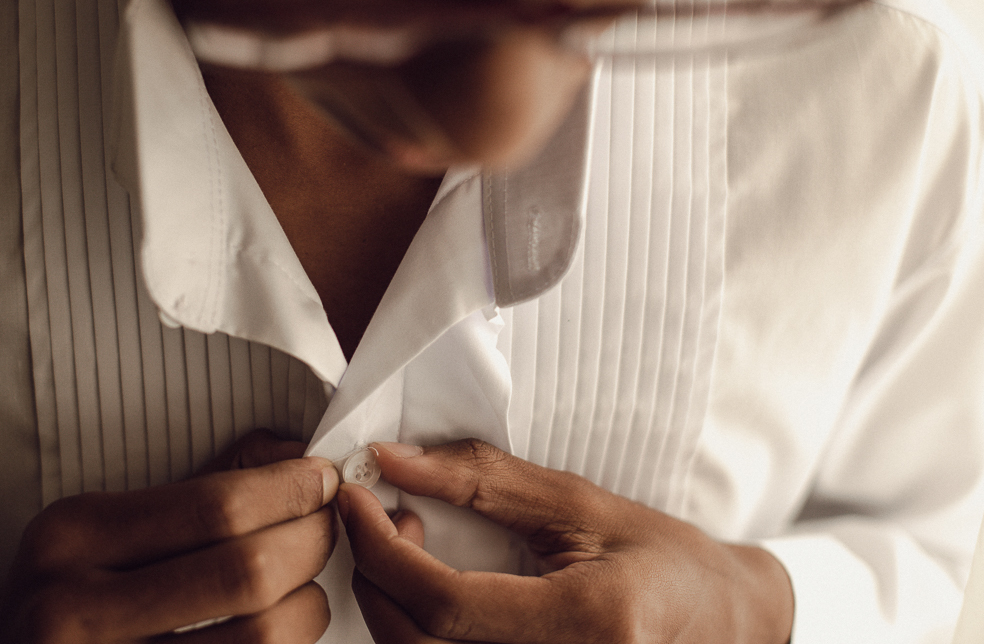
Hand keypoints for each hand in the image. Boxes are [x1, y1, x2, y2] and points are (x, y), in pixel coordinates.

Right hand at [0, 430, 339, 643]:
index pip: (217, 505)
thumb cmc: (60, 600)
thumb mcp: (96, 533)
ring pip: (261, 638)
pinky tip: (282, 629)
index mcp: (72, 537)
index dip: (292, 490)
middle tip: (329, 530)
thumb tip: (291, 455)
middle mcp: (74, 609)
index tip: (323, 480)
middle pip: (247, 571)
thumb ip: (191, 490)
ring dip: (310, 608)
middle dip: (312, 543)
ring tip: (310, 589)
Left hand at [339, 439, 792, 643]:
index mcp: (590, 624)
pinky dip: (420, 638)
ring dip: (391, 611)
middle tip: (380, 520)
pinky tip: (431, 596)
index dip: (382, 551)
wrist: (728, 623)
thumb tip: (390, 458)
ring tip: (408, 551)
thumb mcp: (580, 504)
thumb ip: (483, 480)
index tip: (355, 499)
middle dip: (376, 580)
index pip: (447, 606)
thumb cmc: (664, 558)